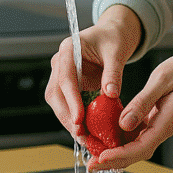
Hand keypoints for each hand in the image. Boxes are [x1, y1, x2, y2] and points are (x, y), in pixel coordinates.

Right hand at [45, 5, 141, 144]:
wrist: (114, 34)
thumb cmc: (114, 37)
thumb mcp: (117, 52)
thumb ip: (113, 73)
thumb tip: (110, 95)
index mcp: (69, 50)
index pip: (65, 79)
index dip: (71, 101)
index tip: (79, 119)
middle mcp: (61, 63)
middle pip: (56, 94)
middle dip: (67, 116)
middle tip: (81, 135)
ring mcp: (63, 75)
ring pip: (58, 102)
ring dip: (70, 121)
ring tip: (84, 138)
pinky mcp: (70, 85)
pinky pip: (69, 104)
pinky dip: (76, 118)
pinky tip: (86, 131)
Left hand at [86, 47, 172, 170]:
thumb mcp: (162, 80)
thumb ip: (143, 103)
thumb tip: (123, 124)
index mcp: (165, 123)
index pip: (139, 147)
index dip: (118, 156)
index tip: (100, 159)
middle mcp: (162, 129)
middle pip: (136, 154)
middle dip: (112, 162)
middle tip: (90, 165)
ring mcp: (160, 126)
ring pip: (135, 147)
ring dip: (115, 154)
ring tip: (93, 155)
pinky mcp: (156, 121)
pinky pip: (137, 136)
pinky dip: (121, 140)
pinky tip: (107, 137)